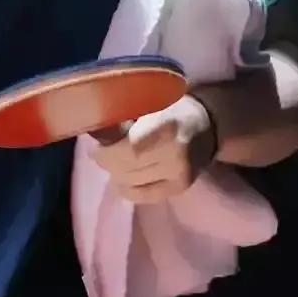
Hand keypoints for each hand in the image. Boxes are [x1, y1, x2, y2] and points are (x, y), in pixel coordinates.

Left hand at [90, 94, 216, 204]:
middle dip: (107, 162)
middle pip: (128, 169)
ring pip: (132, 184)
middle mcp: (176, 155)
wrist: (206, 126)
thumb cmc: (170, 107)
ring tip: (114, 160)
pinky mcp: (180, 189)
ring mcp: (180, 176)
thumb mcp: (148, 101)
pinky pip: (142, 196)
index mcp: (167, 126)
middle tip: (100, 152)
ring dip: (115, 174)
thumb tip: (91, 127)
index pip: (130, 149)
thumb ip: (121, 115)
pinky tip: (124, 176)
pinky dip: (126, 188)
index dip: (108, 152)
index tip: (96, 145)